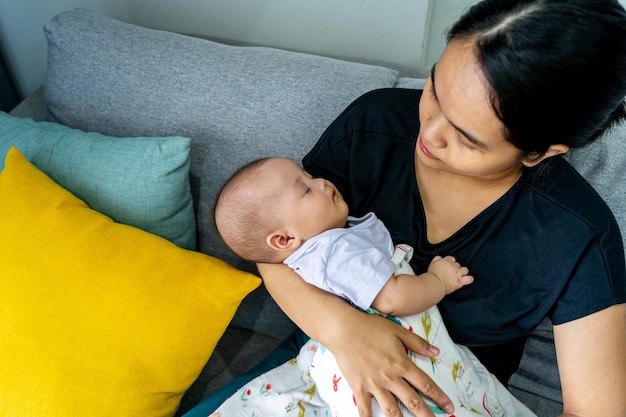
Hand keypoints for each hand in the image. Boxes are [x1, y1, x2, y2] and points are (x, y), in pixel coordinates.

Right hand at [327, 311, 453, 416]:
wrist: (344, 329)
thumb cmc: (370, 327)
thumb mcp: (397, 331)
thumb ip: (417, 343)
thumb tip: (436, 352)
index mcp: (402, 364)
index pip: (425, 385)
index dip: (439, 397)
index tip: (449, 407)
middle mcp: (390, 378)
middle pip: (413, 402)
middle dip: (426, 416)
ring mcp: (374, 385)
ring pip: (392, 410)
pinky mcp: (359, 388)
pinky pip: (364, 409)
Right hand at [428, 255, 472, 293]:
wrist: (435, 283)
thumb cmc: (432, 274)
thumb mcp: (432, 263)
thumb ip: (437, 258)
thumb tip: (440, 257)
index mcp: (447, 261)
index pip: (452, 258)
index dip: (450, 262)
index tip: (448, 266)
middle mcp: (454, 266)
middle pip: (458, 264)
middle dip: (456, 268)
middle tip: (451, 273)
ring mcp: (458, 273)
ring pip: (465, 270)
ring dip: (463, 272)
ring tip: (459, 276)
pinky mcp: (460, 281)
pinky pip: (469, 279)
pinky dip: (469, 279)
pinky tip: (467, 279)